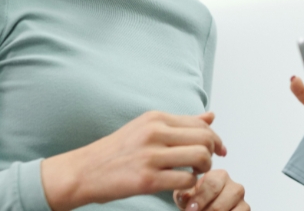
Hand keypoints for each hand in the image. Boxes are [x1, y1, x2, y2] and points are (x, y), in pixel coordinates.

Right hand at [42, 110, 226, 210]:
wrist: (82, 171)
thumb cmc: (116, 151)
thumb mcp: (146, 128)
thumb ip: (180, 123)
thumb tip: (211, 116)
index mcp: (156, 118)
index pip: (200, 123)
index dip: (216, 138)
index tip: (221, 150)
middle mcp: (155, 132)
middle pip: (205, 138)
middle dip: (213, 153)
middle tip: (206, 164)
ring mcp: (151, 156)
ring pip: (200, 157)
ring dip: (204, 169)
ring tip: (194, 174)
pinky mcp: (147, 179)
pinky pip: (186, 180)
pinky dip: (190, 185)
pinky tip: (181, 186)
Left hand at [174, 169, 249, 210]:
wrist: (204, 208)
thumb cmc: (196, 201)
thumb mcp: (187, 196)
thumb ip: (184, 195)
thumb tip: (185, 197)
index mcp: (220, 176)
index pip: (212, 185)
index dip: (200, 199)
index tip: (190, 209)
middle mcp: (234, 186)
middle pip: (219, 205)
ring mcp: (241, 200)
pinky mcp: (245, 210)